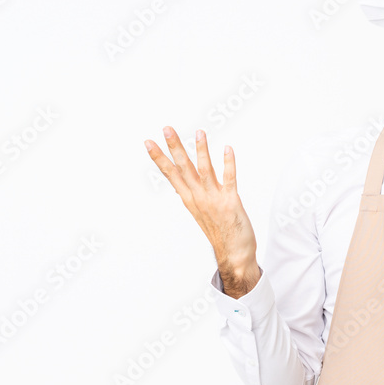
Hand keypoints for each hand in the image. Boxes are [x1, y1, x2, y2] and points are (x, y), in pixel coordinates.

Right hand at [145, 127, 261, 297]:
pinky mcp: (230, 202)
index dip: (159, 158)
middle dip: (174, 148)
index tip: (148, 142)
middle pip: (183, 169)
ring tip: (199, 132)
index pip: (171, 174)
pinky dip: (228, 163)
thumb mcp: (200, 213)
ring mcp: (214, 199)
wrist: (234, 255)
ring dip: (202, 150)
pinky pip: (229, 179)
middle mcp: (198, 198)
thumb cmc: (220, 233)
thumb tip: (182, 188)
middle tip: (166, 129)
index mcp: (190, 199)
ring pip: (204, 170)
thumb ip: (192, 197)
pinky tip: (228, 148)